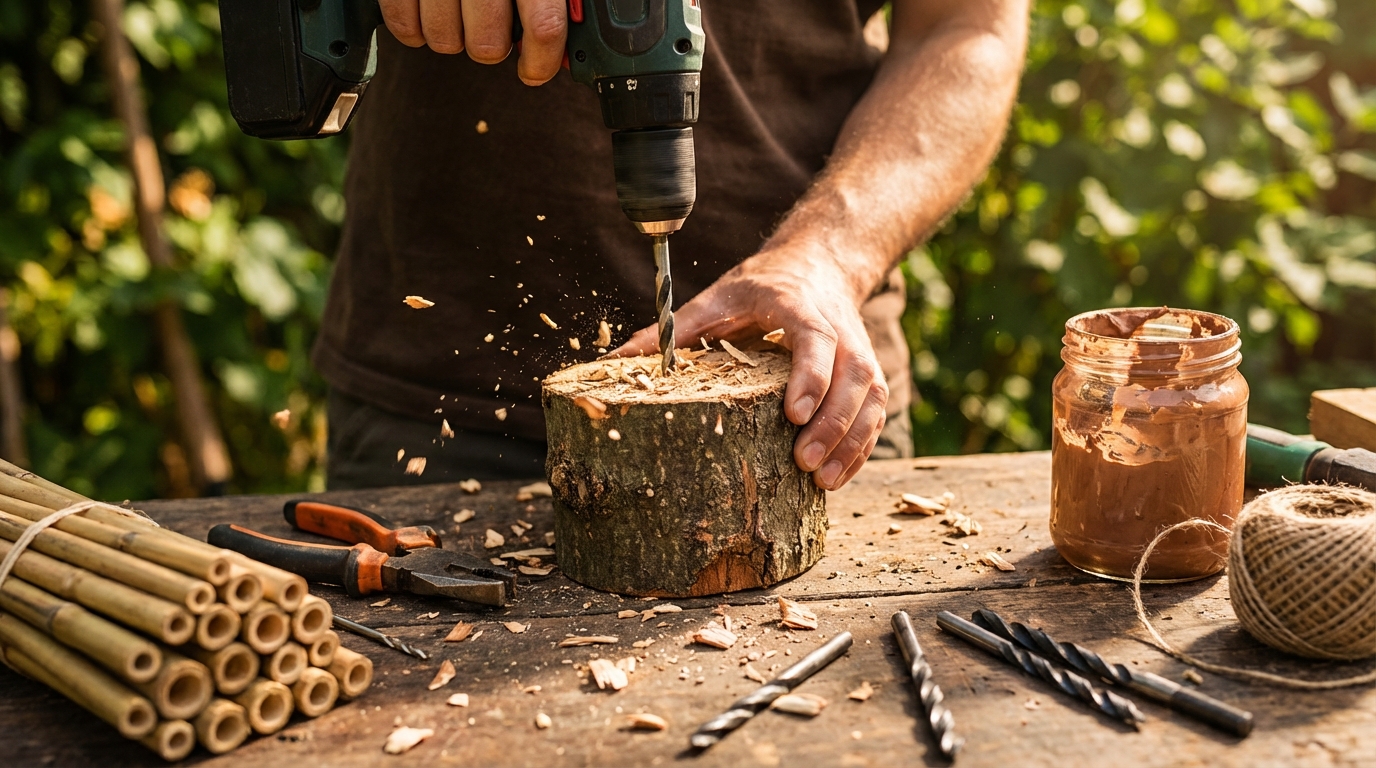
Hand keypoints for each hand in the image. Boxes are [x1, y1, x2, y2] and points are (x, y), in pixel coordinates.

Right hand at [379, 0, 566, 84]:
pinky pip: (405, 27)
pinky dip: (415, 28)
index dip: (541, 61)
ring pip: (446, 42)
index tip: (534, 70)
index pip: (544, 27)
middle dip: (491, 46)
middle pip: (488, 45)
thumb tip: (553, 43)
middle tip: (490, 26)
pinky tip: (428, 8)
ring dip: (453, 36)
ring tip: (457, 9)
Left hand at [615, 247, 888, 490]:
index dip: (810, 375)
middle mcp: (838, 328)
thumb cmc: (762, 287)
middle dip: (833, 423)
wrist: (818, 265)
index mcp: (799, 306)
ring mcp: (859, 351)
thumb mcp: (716, 298)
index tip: (793, 414)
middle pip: (853, 376)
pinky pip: (875, 412)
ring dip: (851, 441)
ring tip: (822, 481)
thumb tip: (616, 358)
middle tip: (803, 462)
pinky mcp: (867, 373)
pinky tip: (838, 476)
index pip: (815, 340)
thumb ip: (673, 330)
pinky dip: (861, 445)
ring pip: (871, 397)